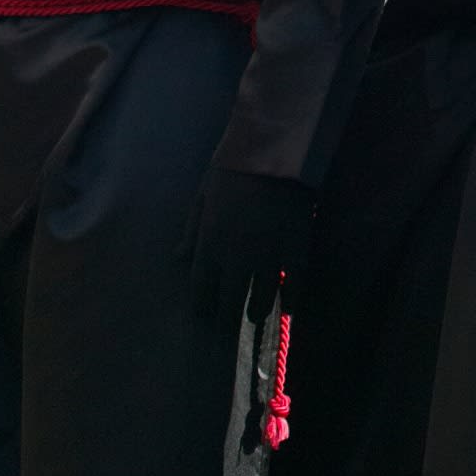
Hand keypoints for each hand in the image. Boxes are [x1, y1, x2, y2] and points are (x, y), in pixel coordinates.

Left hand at [187, 168, 316, 327]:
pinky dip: (293, 298)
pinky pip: (295, 283)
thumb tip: (179, 258)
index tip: (203, 314)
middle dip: (226, 319)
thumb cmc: (233, 166)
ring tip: (256, 314)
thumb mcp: (203, 195)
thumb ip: (192, 230)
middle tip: (227, 327)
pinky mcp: (295, 249)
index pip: (201, 290)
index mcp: (209, 244)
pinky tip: (290, 306)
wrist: (273, 149)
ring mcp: (267, 256)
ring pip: (261, 300)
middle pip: (229, 303)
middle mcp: (235, 259)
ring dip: (257, 310)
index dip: (202, 307)